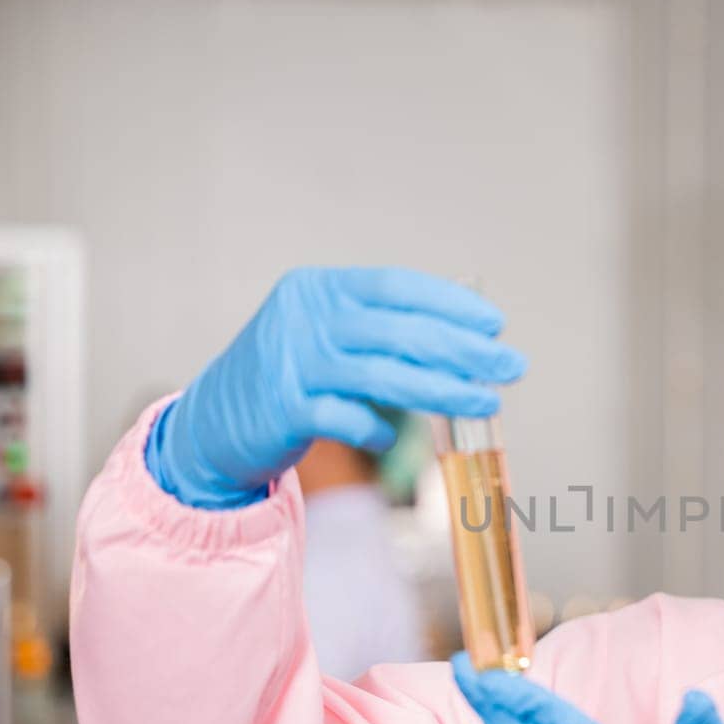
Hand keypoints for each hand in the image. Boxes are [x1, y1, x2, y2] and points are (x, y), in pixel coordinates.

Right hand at [146, 266, 523, 508]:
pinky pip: (350, 420)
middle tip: (511, 366)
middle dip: (465, 349)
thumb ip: (380, 332)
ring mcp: (292, 362)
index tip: (494, 324)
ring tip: (486, 401)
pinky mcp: (284, 409)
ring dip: (444, 390)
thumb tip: (465, 342)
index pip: (398, 287)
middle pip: (401, 331)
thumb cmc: (289, 376)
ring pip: (385, 376)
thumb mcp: (326, 335)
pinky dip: (380, 430)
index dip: (450, 304)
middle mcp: (306, 318)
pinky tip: (394, 436)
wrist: (213, 421)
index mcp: (321, 289)